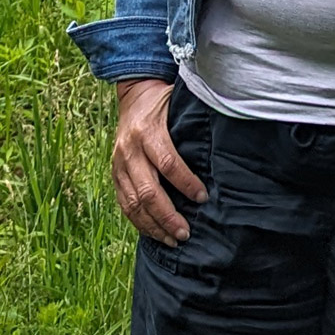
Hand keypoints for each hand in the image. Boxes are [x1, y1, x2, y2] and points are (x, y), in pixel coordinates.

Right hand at [110, 77, 207, 244]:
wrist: (133, 94)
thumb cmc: (163, 101)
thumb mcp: (178, 105)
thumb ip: (192, 127)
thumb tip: (220, 150)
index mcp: (148, 131)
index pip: (168, 163)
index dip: (186, 183)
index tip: (203, 198)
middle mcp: (130, 150)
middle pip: (147, 190)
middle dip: (167, 215)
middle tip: (185, 232)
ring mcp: (119, 164)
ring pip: (133, 202)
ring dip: (153, 225)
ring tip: (172, 240)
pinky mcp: (114, 174)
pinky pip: (124, 203)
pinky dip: (138, 221)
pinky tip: (154, 233)